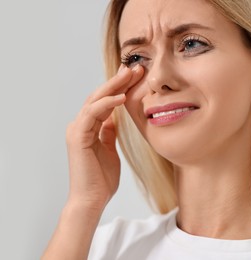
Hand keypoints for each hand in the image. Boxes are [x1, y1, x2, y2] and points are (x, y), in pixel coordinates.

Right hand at [65, 64, 143, 210]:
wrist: (92, 200)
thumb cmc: (101, 179)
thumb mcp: (109, 150)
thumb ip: (109, 133)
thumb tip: (113, 120)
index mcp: (89, 127)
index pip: (105, 101)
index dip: (120, 87)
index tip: (137, 76)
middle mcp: (81, 125)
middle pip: (100, 96)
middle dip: (118, 80)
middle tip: (135, 67)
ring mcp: (77, 129)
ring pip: (95, 100)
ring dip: (113, 85)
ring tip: (130, 74)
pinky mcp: (77, 136)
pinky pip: (92, 114)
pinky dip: (106, 103)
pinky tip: (121, 96)